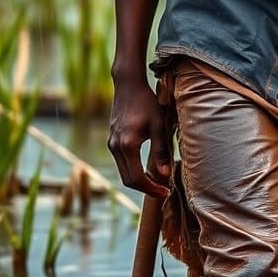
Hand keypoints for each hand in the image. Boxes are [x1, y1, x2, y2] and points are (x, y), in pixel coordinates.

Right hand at [107, 79, 173, 196]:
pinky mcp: (111, 140)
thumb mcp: (158, 124)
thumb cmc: (146, 102)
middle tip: (163, 191)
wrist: (128, 85)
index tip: (166, 191)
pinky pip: (121, 163)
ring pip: (123, 173)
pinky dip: (133, 170)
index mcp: (127, 145)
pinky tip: (146, 169)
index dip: (152, 189)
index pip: (137, 179)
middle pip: (128, 180)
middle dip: (145, 189)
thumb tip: (165, 174)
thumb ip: (162, 150)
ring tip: (157, 181)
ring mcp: (111, 144)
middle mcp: (115, 147)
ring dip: (139, 181)